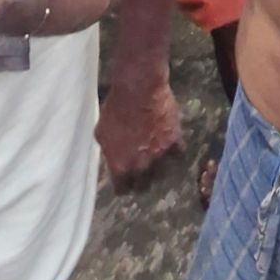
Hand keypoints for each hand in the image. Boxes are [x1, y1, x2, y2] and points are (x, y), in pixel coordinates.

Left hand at [96, 74, 183, 192]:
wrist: (138, 90)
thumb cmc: (114, 108)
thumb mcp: (101, 132)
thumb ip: (109, 150)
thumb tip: (112, 155)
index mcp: (120, 165)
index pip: (122, 189)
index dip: (122, 187)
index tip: (123, 184)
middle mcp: (141, 166)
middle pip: (144, 186)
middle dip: (141, 183)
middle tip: (140, 177)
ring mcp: (160, 155)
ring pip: (162, 174)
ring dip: (158, 170)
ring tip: (156, 164)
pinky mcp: (175, 141)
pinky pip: (177, 154)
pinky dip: (174, 152)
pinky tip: (171, 147)